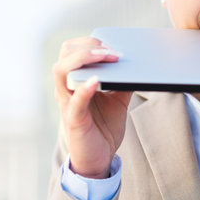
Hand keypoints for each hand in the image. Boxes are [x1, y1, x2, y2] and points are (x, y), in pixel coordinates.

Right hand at [53, 37, 132, 178]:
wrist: (100, 158)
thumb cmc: (104, 126)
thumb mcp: (118, 98)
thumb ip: (124, 81)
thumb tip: (137, 63)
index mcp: (76, 80)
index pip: (73, 49)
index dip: (90, 41)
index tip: (112, 43)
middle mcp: (67, 88)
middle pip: (64, 54)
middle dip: (87, 46)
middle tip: (111, 50)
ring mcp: (67, 103)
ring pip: (61, 71)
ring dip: (84, 59)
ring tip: (105, 56)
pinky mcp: (73, 120)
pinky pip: (74, 101)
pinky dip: (85, 88)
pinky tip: (97, 80)